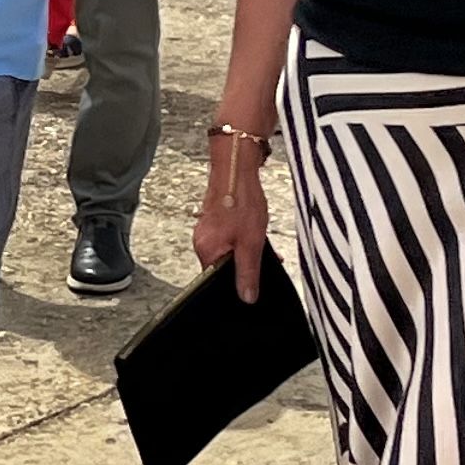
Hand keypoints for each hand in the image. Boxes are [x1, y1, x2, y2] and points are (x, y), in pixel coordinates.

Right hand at [195, 138, 269, 301]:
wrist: (235, 167)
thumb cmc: (241, 201)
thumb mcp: (251, 244)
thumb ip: (248, 273)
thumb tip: (246, 297)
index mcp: (207, 252)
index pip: (218, 281)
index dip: (238, 281)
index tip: (253, 276)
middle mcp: (202, 242)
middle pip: (224, 265)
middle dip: (246, 263)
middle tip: (263, 255)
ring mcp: (207, 230)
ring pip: (229, 250)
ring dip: (246, 249)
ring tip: (260, 238)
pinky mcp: (214, 219)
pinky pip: (229, 236)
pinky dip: (243, 237)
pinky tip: (254, 228)